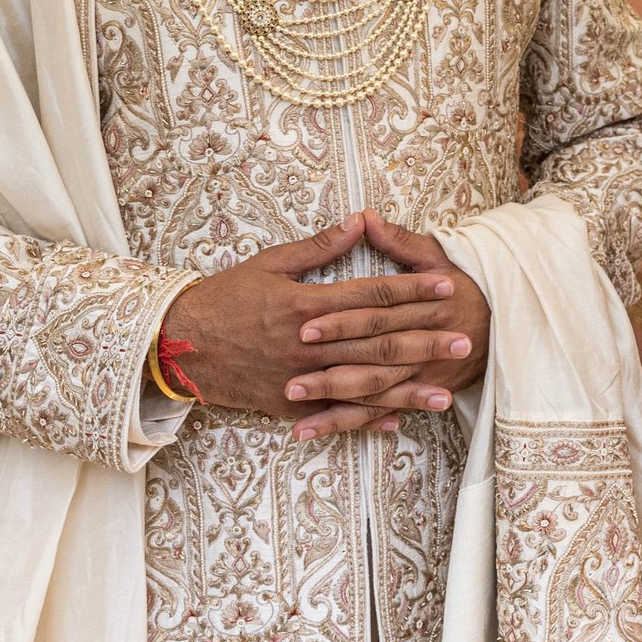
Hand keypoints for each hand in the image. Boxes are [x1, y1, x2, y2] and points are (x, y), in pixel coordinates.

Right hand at [160, 213, 468, 432]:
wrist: (176, 345)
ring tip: (445, 393)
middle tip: (464, 340)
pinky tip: (399, 421)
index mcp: (308, 306)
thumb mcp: (271, 263)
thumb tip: (362, 220)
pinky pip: (334, 415)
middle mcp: (308, 346)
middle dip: (424, 341)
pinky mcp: (287, 406)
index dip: (413, 289)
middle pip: (377, 343)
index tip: (448, 285)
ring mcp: (299, 380)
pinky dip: (366, 420)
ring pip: (363, 386)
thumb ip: (321, 247)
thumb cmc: (225, 296)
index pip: (372, 296)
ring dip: (407, 390)